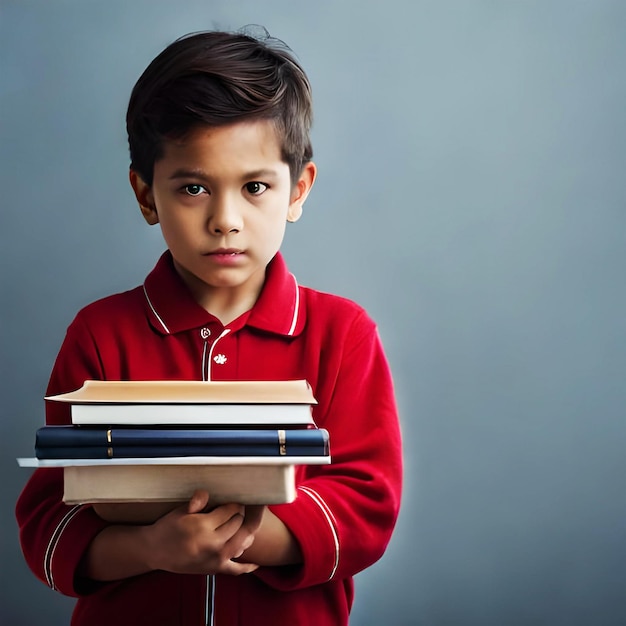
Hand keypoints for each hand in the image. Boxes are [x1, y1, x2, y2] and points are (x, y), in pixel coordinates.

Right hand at [143, 490, 261, 575]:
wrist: (155, 551)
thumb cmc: (168, 527)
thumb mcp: (182, 509)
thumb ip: (199, 499)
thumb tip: (210, 493)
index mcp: (204, 525)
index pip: (232, 510)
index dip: (233, 504)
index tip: (232, 502)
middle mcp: (213, 543)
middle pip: (238, 524)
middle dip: (238, 515)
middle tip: (233, 512)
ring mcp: (216, 558)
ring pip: (242, 542)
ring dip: (243, 532)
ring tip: (239, 525)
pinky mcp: (214, 569)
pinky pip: (236, 570)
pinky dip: (247, 566)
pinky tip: (255, 563)